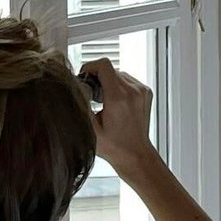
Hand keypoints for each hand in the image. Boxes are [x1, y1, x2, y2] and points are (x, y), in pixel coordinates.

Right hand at [83, 58, 156, 179]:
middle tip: (92, 95)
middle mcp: (132, 91)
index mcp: (118, 98)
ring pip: (119, 74)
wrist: (135, 154)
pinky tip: (115, 102)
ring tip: (104, 101)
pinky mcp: (146, 92)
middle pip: (110, 69)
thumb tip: (74, 87)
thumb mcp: (89, 128)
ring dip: (108, 82)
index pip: (103, 65)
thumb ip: (81, 105)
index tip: (84, 77)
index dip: (90, 68)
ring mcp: (141, 91)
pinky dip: (119, 87)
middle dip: (98, 78)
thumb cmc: (114, 146)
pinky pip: (128, 80)